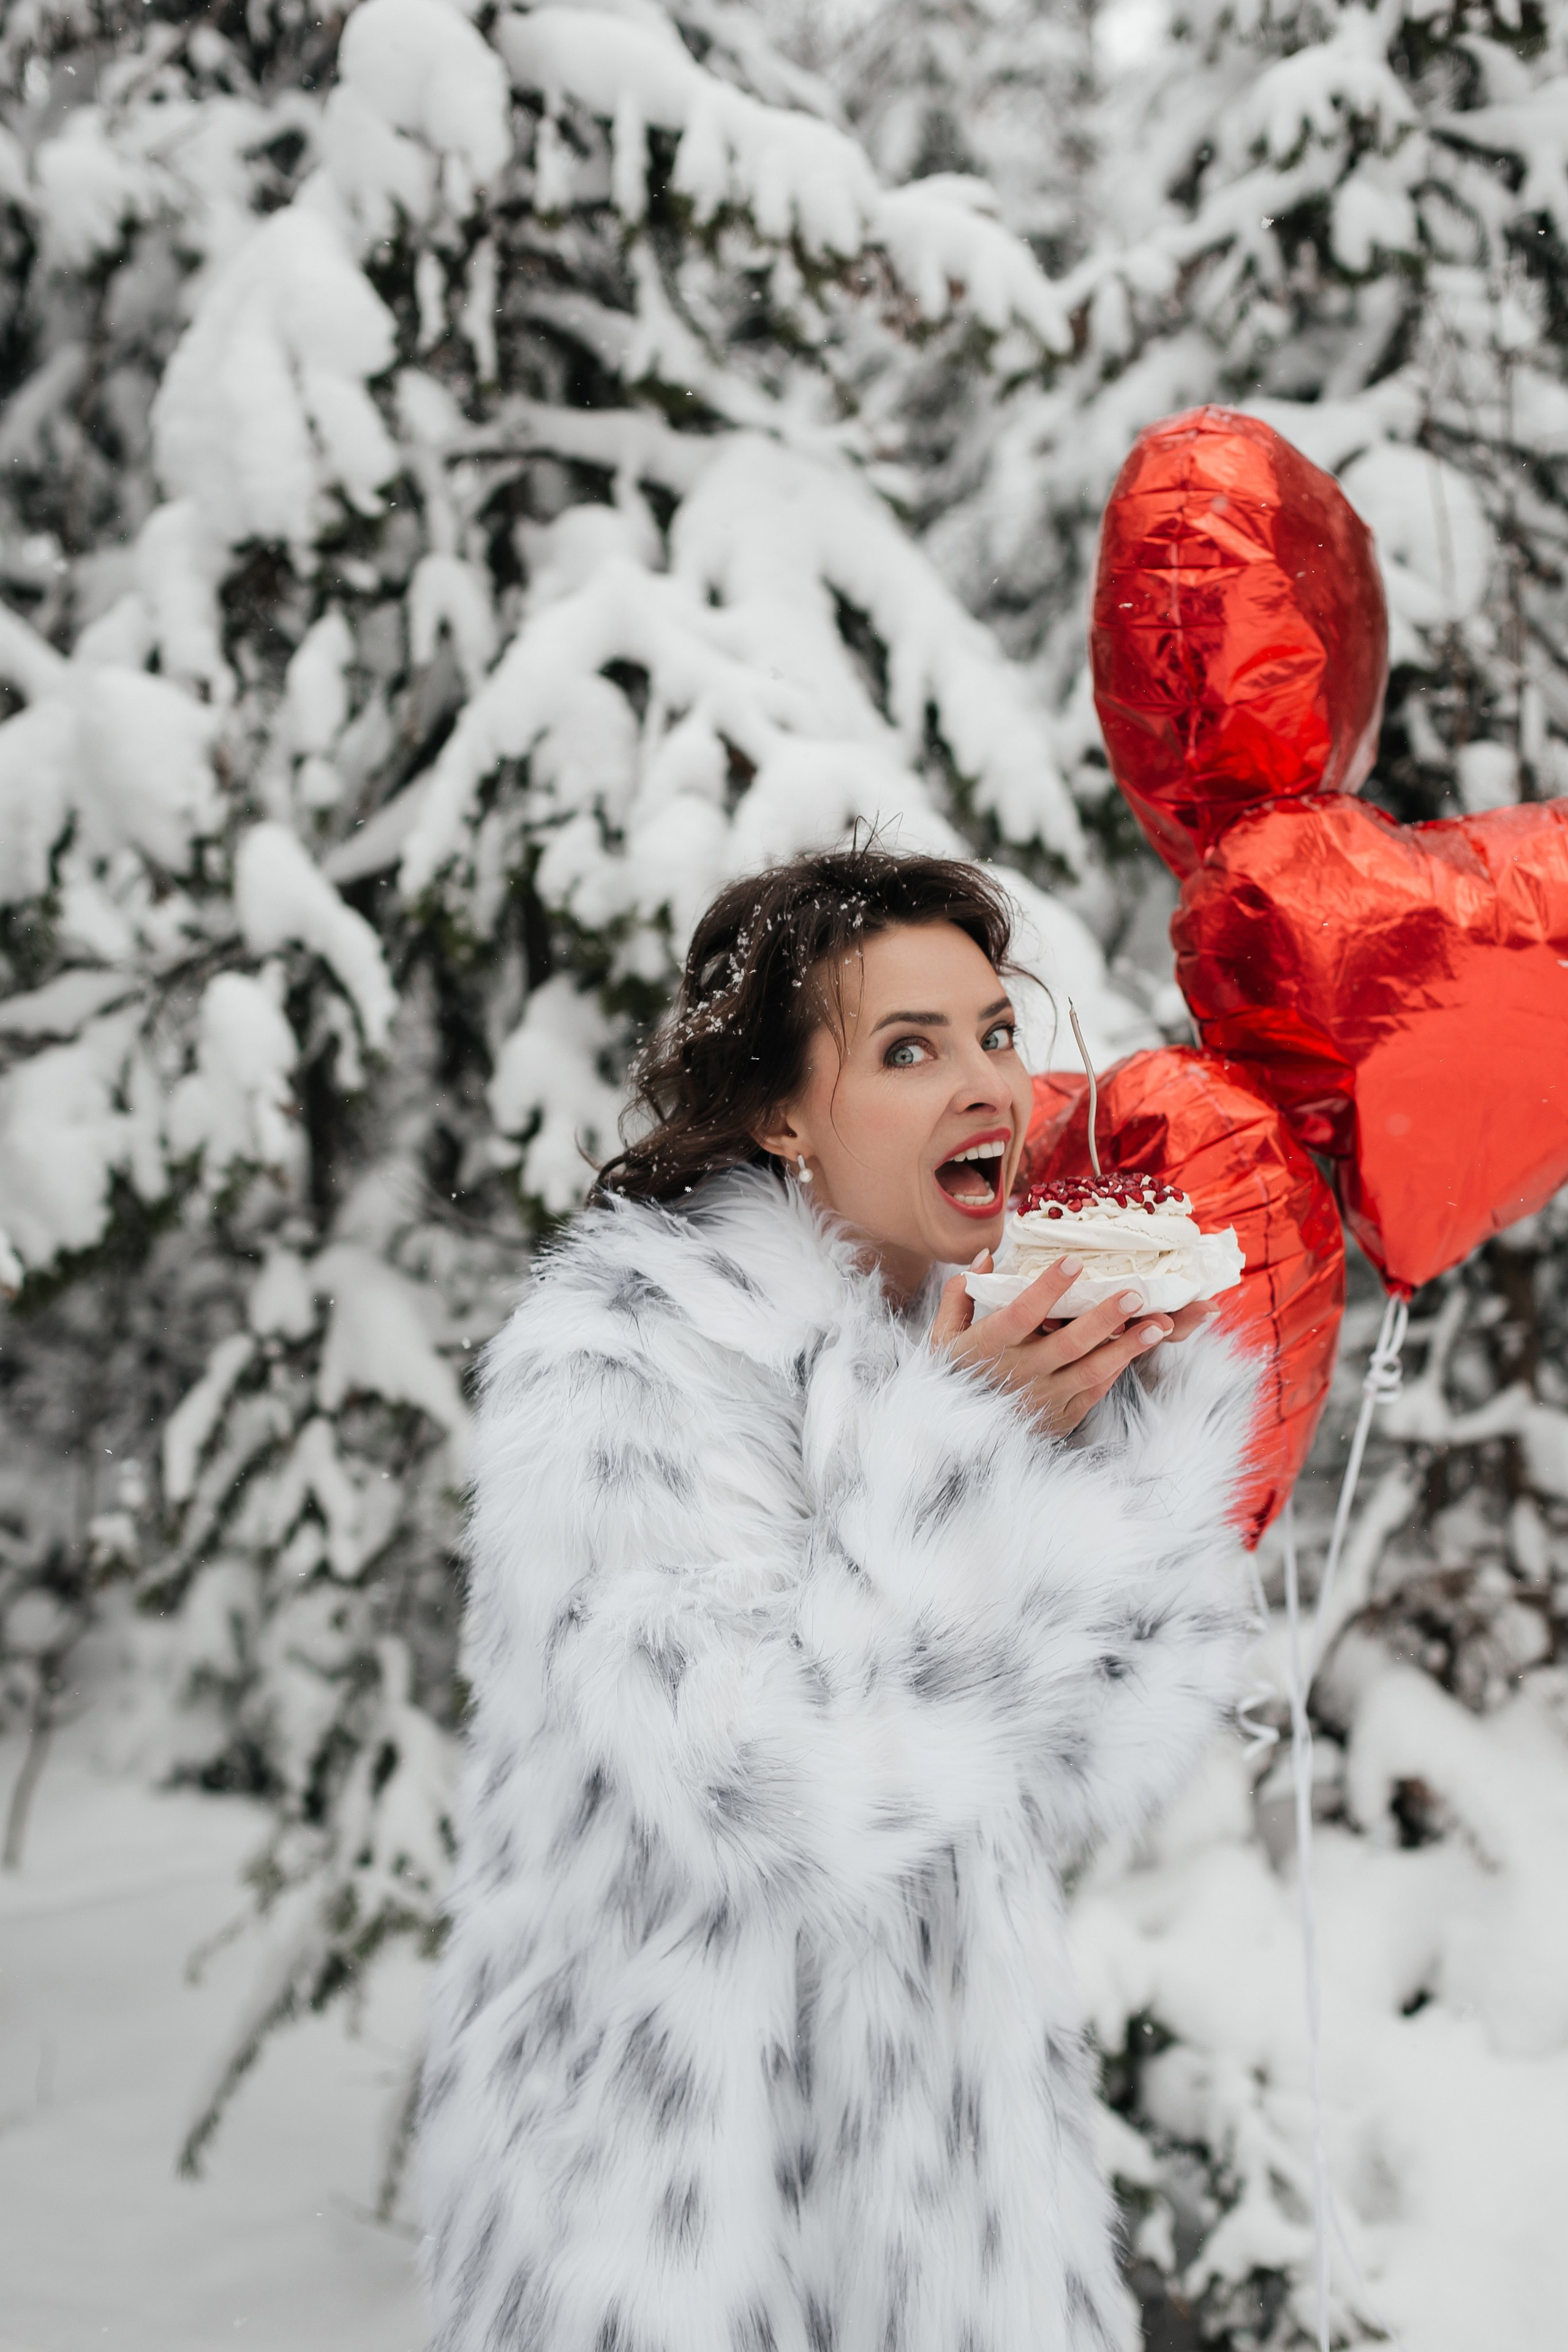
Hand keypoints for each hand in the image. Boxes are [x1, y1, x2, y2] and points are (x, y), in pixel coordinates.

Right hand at [929, 1252, 1209, 1437]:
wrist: (953, 1442)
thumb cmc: (952, 1376)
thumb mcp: (942, 1337)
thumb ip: (961, 1295)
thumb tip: (986, 1255)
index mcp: (988, 1347)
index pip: (1021, 1313)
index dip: (1048, 1288)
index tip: (1074, 1260)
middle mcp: (1018, 1373)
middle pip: (1067, 1343)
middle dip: (1103, 1317)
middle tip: (1135, 1293)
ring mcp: (1042, 1398)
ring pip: (1090, 1370)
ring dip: (1127, 1348)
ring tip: (1160, 1325)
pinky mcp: (1059, 1417)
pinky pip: (1093, 1392)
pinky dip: (1115, 1371)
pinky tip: (1139, 1350)